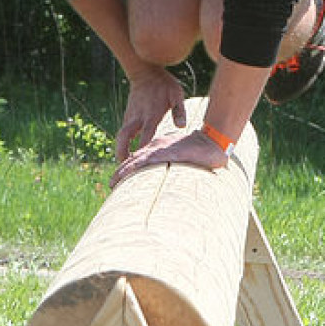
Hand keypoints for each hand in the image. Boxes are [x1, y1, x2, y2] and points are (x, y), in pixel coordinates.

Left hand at [110, 128, 227, 187]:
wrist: (213, 141)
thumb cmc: (201, 152)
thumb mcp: (181, 159)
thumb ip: (172, 166)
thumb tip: (167, 181)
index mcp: (159, 147)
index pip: (139, 159)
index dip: (127, 170)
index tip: (118, 182)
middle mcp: (157, 146)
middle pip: (134, 159)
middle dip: (121, 172)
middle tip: (111, 184)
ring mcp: (161, 148)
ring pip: (137, 160)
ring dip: (124, 171)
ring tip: (114, 182)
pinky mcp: (167, 152)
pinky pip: (149, 160)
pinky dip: (138, 167)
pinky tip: (129, 173)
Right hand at [115, 66, 186, 160]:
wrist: (145, 71)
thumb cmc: (164, 84)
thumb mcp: (176, 95)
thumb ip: (179, 111)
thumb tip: (182, 127)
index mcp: (151, 115)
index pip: (145, 137)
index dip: (142, 151)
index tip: (142, 165)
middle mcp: (137, 118)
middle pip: (123, 138)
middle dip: (121, 153)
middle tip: (124, 168)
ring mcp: (130, 116)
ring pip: (121, 136)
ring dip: (121, 150)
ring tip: (127, 166)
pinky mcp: (128, 116)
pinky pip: (124, 132)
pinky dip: (124, 144)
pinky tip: (129, 153)